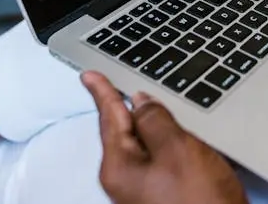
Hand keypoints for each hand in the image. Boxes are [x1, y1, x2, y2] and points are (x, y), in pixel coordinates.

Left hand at [82, 73, 246, 203]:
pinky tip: (178, 135)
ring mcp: (145, 193)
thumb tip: (140, 101)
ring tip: (152, 104)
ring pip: (145, 146)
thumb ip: (155, 121)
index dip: (103, 91)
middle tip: (118, 83)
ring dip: (152, 124)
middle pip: (125, 133)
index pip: (109, 118)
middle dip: (127, 107)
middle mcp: (127, 182)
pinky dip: (168, 142)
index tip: (89, 75)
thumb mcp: (177, 150)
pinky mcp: (166, 197)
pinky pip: (161, 160)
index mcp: (121, 168)